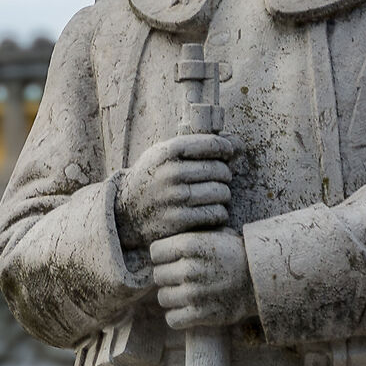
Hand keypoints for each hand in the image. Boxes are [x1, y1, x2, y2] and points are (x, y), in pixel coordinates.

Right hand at [116, 135, 231, 247]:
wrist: (126, 212)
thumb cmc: (153, 178)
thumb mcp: (165, 154)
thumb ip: (197, 145)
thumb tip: (238, 144)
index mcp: (167, 152)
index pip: (211, 144)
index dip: (226, 149)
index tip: (227, 155)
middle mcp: (171, 173)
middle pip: (220, 170)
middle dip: (225, 174)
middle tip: (219, 179)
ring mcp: (175, 198)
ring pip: (221, 192)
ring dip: (223, 194)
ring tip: (214, 195)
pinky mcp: (179, 221)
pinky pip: (216, 214)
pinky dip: (219, 213)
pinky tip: (210, 210)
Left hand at [151, 230, 254, 329]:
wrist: (262, 280)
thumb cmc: (237, 254)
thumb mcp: (216, 233)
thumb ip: (190, 235)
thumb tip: (166, 235)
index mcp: (191, 244)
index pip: (155, 252)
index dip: (163, 256)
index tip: (174, 259)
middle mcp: (190, 269)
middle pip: (158, 275)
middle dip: (168, 277)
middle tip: (183, 278)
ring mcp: (194, 293)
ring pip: (163, 298)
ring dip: (172, 297)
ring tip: (187, 293)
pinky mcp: (201, 314)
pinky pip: (172, 319)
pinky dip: (178, 316)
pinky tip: (188, 309)